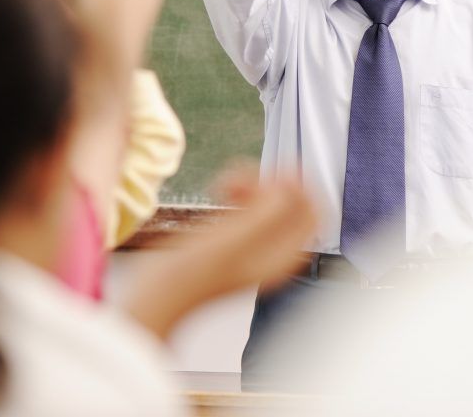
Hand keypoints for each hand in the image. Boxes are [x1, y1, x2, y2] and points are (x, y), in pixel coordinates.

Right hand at [122, 164, 316, 338]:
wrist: (157, 295)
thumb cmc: (190, 275)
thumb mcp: (231, 241)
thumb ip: (264, 214)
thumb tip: (285, 188)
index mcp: (282, 257)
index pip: (315, 214)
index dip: (300, 188)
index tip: (271, 177)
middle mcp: (273, 253)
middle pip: (294, 204)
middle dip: (272, 184)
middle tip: (245, 181)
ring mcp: (252, 245)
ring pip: (270, 200)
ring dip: (251, 183)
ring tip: (224, 183)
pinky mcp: (232, 238)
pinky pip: (249, 205)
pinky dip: (237, 191)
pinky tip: (217, 188)